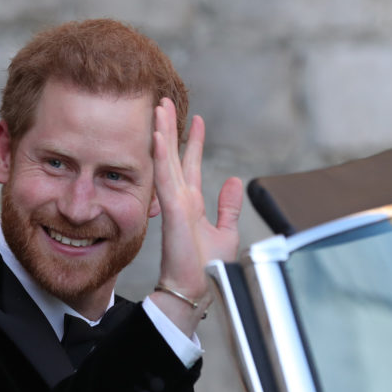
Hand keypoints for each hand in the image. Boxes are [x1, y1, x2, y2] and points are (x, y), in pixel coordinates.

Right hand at [151, 98, 243, 333]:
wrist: (196, 290)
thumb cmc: (207, 268)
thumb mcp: (225, 231)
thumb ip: (228, 206)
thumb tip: (234, 181)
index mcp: (191, 204)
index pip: (190, 165)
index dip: (193, 141)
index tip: (196, 119)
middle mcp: (180, 200)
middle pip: (173, 156)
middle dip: (170, 128)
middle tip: (165, 101)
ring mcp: (174, 204)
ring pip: (166, 161)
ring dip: (162, 133)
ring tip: (159, 108)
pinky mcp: (172, 211)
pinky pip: (165, 178)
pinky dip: (161, 157)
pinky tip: (158, 137)